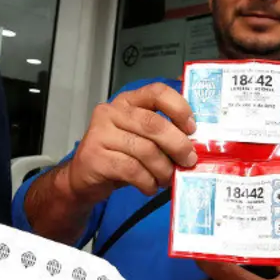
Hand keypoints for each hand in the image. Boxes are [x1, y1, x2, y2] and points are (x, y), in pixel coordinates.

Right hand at [63, 82, 197, 201]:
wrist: (83, 178)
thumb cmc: (117, 156)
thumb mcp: (140, 138)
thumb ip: (162, 134)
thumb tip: (196, 142)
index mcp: (127, 101)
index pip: (156, 92)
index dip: (179, 108)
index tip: (192, 128)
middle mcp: (111, 112)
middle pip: (153, 124)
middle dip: (177, 145)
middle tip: (188, 161)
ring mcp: (100, 134)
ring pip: (145, 150)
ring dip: (163, 169)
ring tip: (166, 179)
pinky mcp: (95, 157)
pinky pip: (132, 170)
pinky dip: (147, 182)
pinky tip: (150, 186)